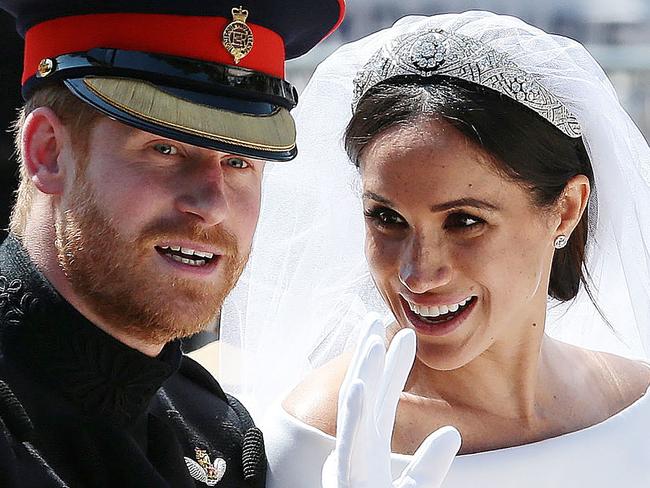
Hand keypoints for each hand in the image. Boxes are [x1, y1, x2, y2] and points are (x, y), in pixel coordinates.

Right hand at [322, 314, 460, 487]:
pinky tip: (359, 388)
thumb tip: (451, 433)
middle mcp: (358, 444)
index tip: (403, 334)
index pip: (384, 395)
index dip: (392, 364)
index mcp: (372, 443)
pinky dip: (354, 415)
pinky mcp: (346, 477)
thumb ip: (428, 465)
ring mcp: (349, 459)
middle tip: (374, 316)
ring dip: (361, 375)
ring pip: (354, 409)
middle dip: (368, 354)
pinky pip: (350, 443)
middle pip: (364, 389)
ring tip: (370, 343)